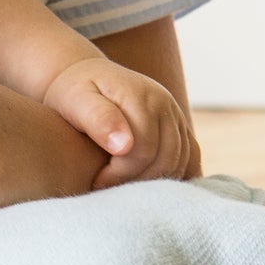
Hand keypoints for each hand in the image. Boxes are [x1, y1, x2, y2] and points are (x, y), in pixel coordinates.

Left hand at [41, 57, 198, 187]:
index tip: (97, 182)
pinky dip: (176, 174)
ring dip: (155, 181)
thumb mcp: (75, 100)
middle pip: (166, 158)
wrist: (82, 74)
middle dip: (137, 181)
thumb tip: (124, 146)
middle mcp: (164, 103)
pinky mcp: (178, 124)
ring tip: (123, 188)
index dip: (121, 174)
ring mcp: (174, 113)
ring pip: (181, 161)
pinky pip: (191, 156)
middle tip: (110, 190)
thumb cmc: (73, 91)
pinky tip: (151, 187)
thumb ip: (99, 119)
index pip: (143, 150)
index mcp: (141, 97)